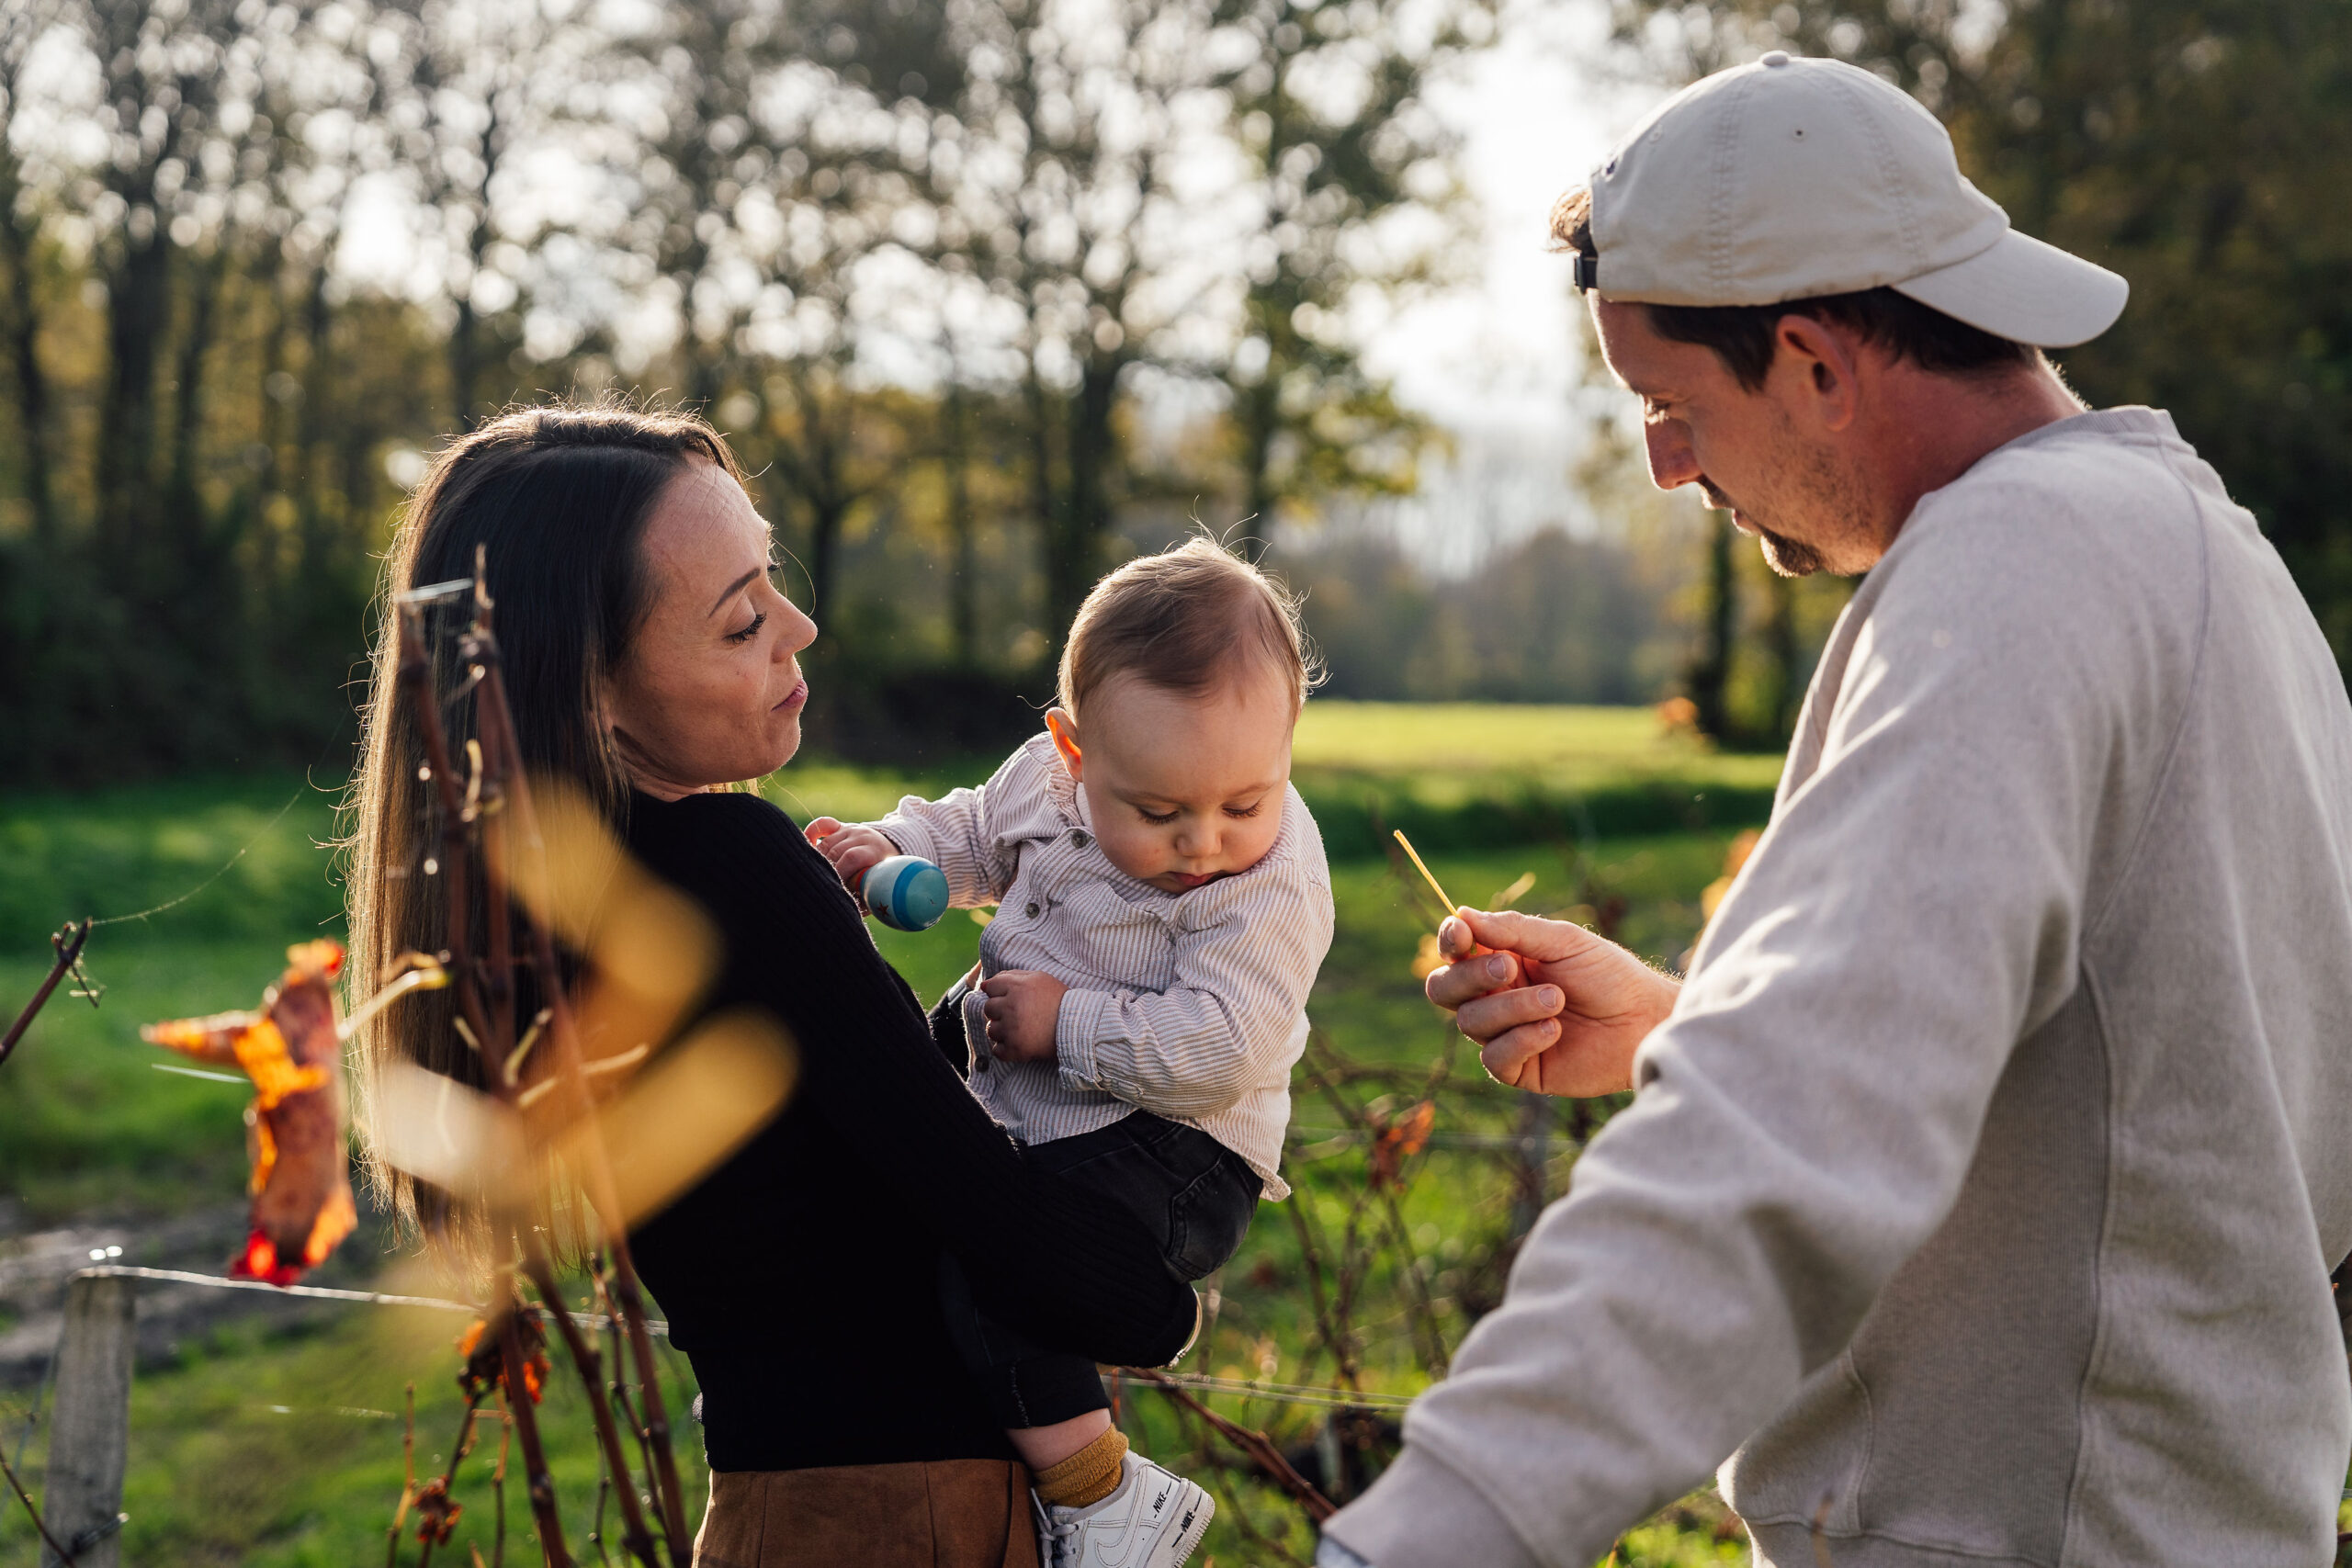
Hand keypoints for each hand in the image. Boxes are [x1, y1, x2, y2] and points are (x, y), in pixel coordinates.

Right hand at [804, 818, 896, 895]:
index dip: (840, 872)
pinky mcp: (841, 827)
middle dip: (827, 869)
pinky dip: (812, 832)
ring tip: (816, 874)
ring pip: (826, 842)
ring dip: (818, 859)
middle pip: (836, 850)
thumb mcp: (881, 886)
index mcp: (874, 850)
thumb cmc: (884, 875)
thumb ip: (866, 898)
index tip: (834, 888)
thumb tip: (849, 914)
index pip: (852, 857)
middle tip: (822, 884)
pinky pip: (823, 824)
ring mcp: (851, 829)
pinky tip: (808, 846)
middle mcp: (862, 836)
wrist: (893, 848)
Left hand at [978, 970, 1066, 1063]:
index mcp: (1017, 987)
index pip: (990, 987)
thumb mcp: (1040, 979)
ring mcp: (1012, 1030)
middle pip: (988, 1008)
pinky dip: (1005, 1050)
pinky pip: (997, 1051)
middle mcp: (1012, 1007)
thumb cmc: (1059, 1001)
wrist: (1079, 1027)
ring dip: (1002, 1031)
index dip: (999, 992)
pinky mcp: (1016, 1049)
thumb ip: (1012, 976)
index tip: (1011, 999)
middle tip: (1018, 1015)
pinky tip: (1019, 1043)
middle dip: (1000, 1011)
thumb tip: (986, 984)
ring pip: (991, 1030)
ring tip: (1020, 1030)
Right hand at [1426, 908, 1679, 1096]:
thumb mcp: (1563, 941)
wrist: (1644, 1020)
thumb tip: (1461, 914)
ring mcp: (1503, 1034)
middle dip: (1471, 976)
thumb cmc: (1608, 974)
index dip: (1449, 942)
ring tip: (1557, 1000)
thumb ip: (1513, 929)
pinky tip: (1553, 1031)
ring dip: (1512, 1007)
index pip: (1454, 952)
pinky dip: (1521, 1039)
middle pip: (1444, 989)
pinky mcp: (1519, 1069)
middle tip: (1511, 967)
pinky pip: (1493, 1058)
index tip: (1462, 935)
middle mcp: (1495, 997)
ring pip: (1471, 1022)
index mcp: (1500, 960)